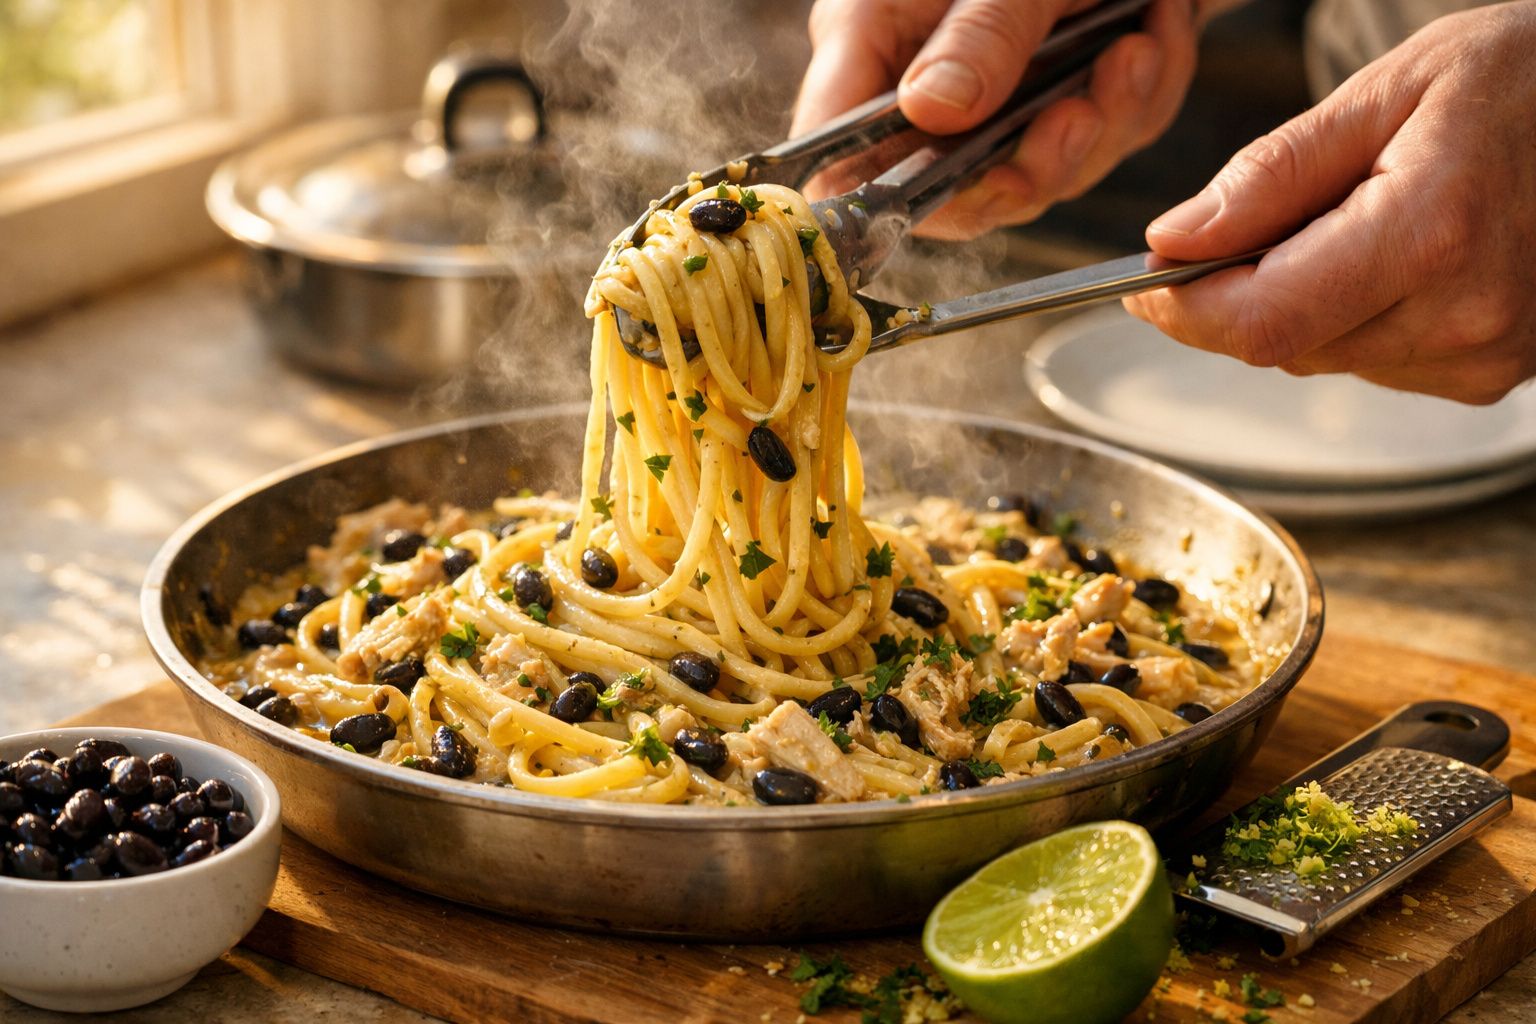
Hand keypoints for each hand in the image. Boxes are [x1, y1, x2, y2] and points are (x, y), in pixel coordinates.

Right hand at [791, 0, 1202, 239]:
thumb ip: (979, 34)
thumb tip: (933, 110)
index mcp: (868, 40)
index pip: (839, 159)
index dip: (880, 199)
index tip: (962, 187)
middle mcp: (919, 91)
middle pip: (950, 194)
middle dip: (1032, 167)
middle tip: (1080, 114)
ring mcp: (988, 110)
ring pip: (1035, 181)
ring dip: (1103, 126)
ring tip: (1137, 51)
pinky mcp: (1051, 113)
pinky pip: (1095, 149)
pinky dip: (1137, 101)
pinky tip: (1152, 37)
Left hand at [1124, 2, 1535, 404]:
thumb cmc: (1522, 80)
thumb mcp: (1386, 92)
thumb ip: (1271, 175)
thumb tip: (1173, 240)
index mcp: (1430, 235)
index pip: (1259, 319)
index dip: (1184, 308)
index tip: (1145, 277)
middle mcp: (1462, 316)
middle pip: (1280, 344)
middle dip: (1235, 294)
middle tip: (1245, 225)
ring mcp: (1484, 356)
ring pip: (1319, 356)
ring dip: (1296, 302)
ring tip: (1350, 219)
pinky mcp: (1490, 375)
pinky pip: (1371, 360)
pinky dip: (1350, 316)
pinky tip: (1392, 255)